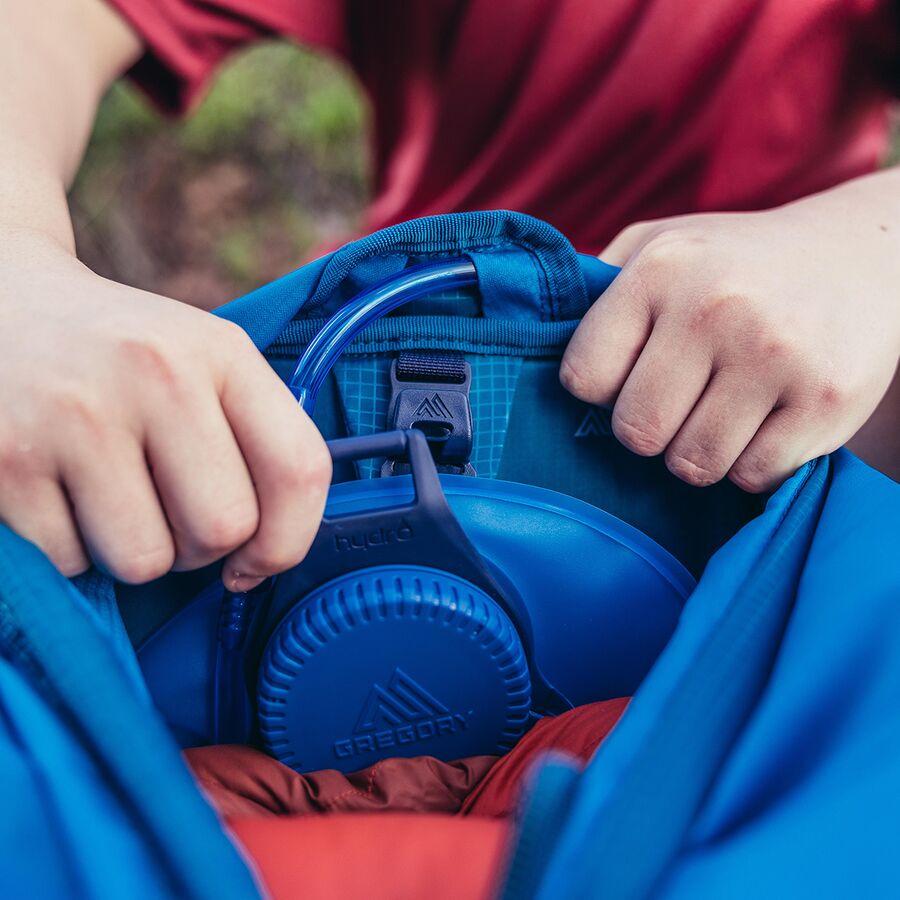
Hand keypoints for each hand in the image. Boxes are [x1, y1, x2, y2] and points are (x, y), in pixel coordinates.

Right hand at [0, 229, 330, 587]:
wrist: (0, 303)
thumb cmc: (119, 356)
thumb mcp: (202, 361)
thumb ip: (254, 440)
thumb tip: (263, 559)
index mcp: (220, 351)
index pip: (299, 467)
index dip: (288, 540)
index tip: (255, 561)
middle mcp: (154, 373)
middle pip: (222, 529)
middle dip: (199, 547)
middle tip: (164, 509)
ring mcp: (75, 415)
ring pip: (146, 562)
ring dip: (132, 552)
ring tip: (108, 495)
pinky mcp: (7, 461)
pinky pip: (70, 564)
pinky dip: (69, 549)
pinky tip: (57, 492)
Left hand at [561, 172, 899, 491]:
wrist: (860, 258)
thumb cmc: (735, 263)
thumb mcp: (660, 245)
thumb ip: (596, 289)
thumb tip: (530, 339)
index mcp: (661, 269)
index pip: (582, 378)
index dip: (601, 390)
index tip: (628, 376)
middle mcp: (716, 308)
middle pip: (635, 432)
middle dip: (648, 429)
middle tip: (676, 402)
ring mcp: (775, 356)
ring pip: (692, 465)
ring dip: (697, 452)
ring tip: (719, 411)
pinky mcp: (824, 401)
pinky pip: (752, 477)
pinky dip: (749, 463)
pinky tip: (762, 422)